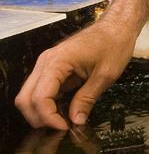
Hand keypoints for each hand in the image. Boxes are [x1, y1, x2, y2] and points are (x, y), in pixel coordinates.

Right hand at [15, 20, 135, 129]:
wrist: (117, 26)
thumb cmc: (114, 44)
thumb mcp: (105, 75)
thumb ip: (87, 99)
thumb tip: (76, 121)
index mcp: (57, 61)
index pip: (39, 97)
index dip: (48, 117)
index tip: (64, 127)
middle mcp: (46, 62)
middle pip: (25, 98)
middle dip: (39, 118)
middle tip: (61, 127)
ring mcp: (48, 63)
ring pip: (30, 95)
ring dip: (42, 111)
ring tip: (63, 121)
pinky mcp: (54, 67)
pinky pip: (42, 89)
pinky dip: (48, 103)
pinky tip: (64, 110)